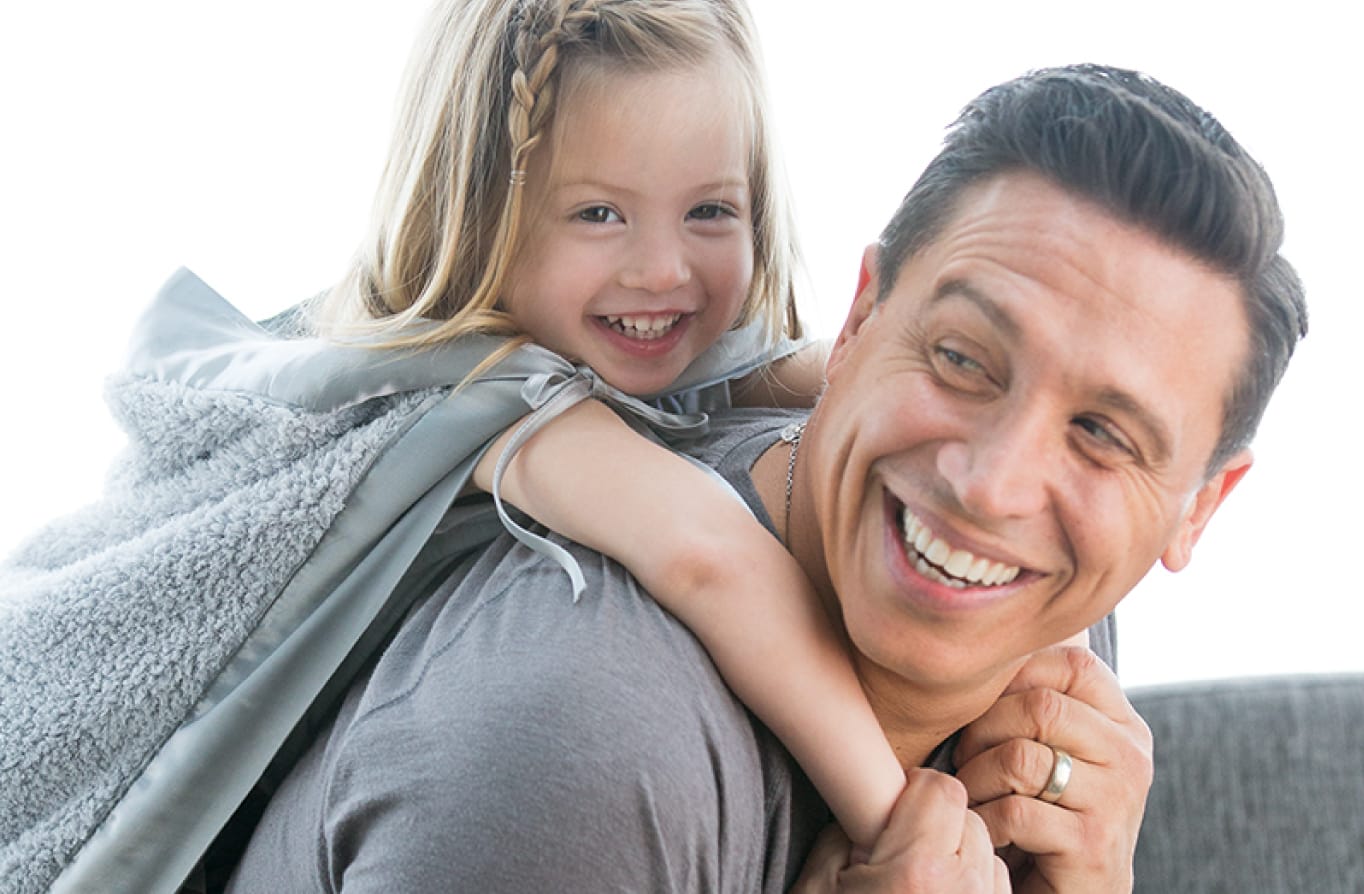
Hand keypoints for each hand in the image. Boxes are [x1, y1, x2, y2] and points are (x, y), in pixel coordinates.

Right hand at [790, 768, 1008, 892]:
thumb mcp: (819, 881)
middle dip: (939, 825)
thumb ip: (850, 830)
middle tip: (904, 850)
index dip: (916, 792)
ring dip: (961, 856)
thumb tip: (880, 805)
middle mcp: (961, 893)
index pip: (943, 790)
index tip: (898, 808)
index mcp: (917, 871)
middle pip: (970, 819)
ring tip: (922, 881)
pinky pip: (996, 889)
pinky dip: (973, 886)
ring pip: (989, 854)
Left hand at [953, 646, 1153, 892]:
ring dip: (976, 778)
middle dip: (982, 730)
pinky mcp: (1093, 844)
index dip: (1013, 675)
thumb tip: (979, 644)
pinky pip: (1012, 811)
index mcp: (1124, 724)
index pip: (1071, 663)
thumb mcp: (1052, 749)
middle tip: (966, 758)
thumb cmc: (1046, 814)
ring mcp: (1118, 801)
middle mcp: (1132, 756)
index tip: (983, 706)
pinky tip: (987, 832)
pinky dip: (983, 820)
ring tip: (974, 796)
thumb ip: (1036, 701)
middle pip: (1038, 706)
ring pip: (1019, 757)